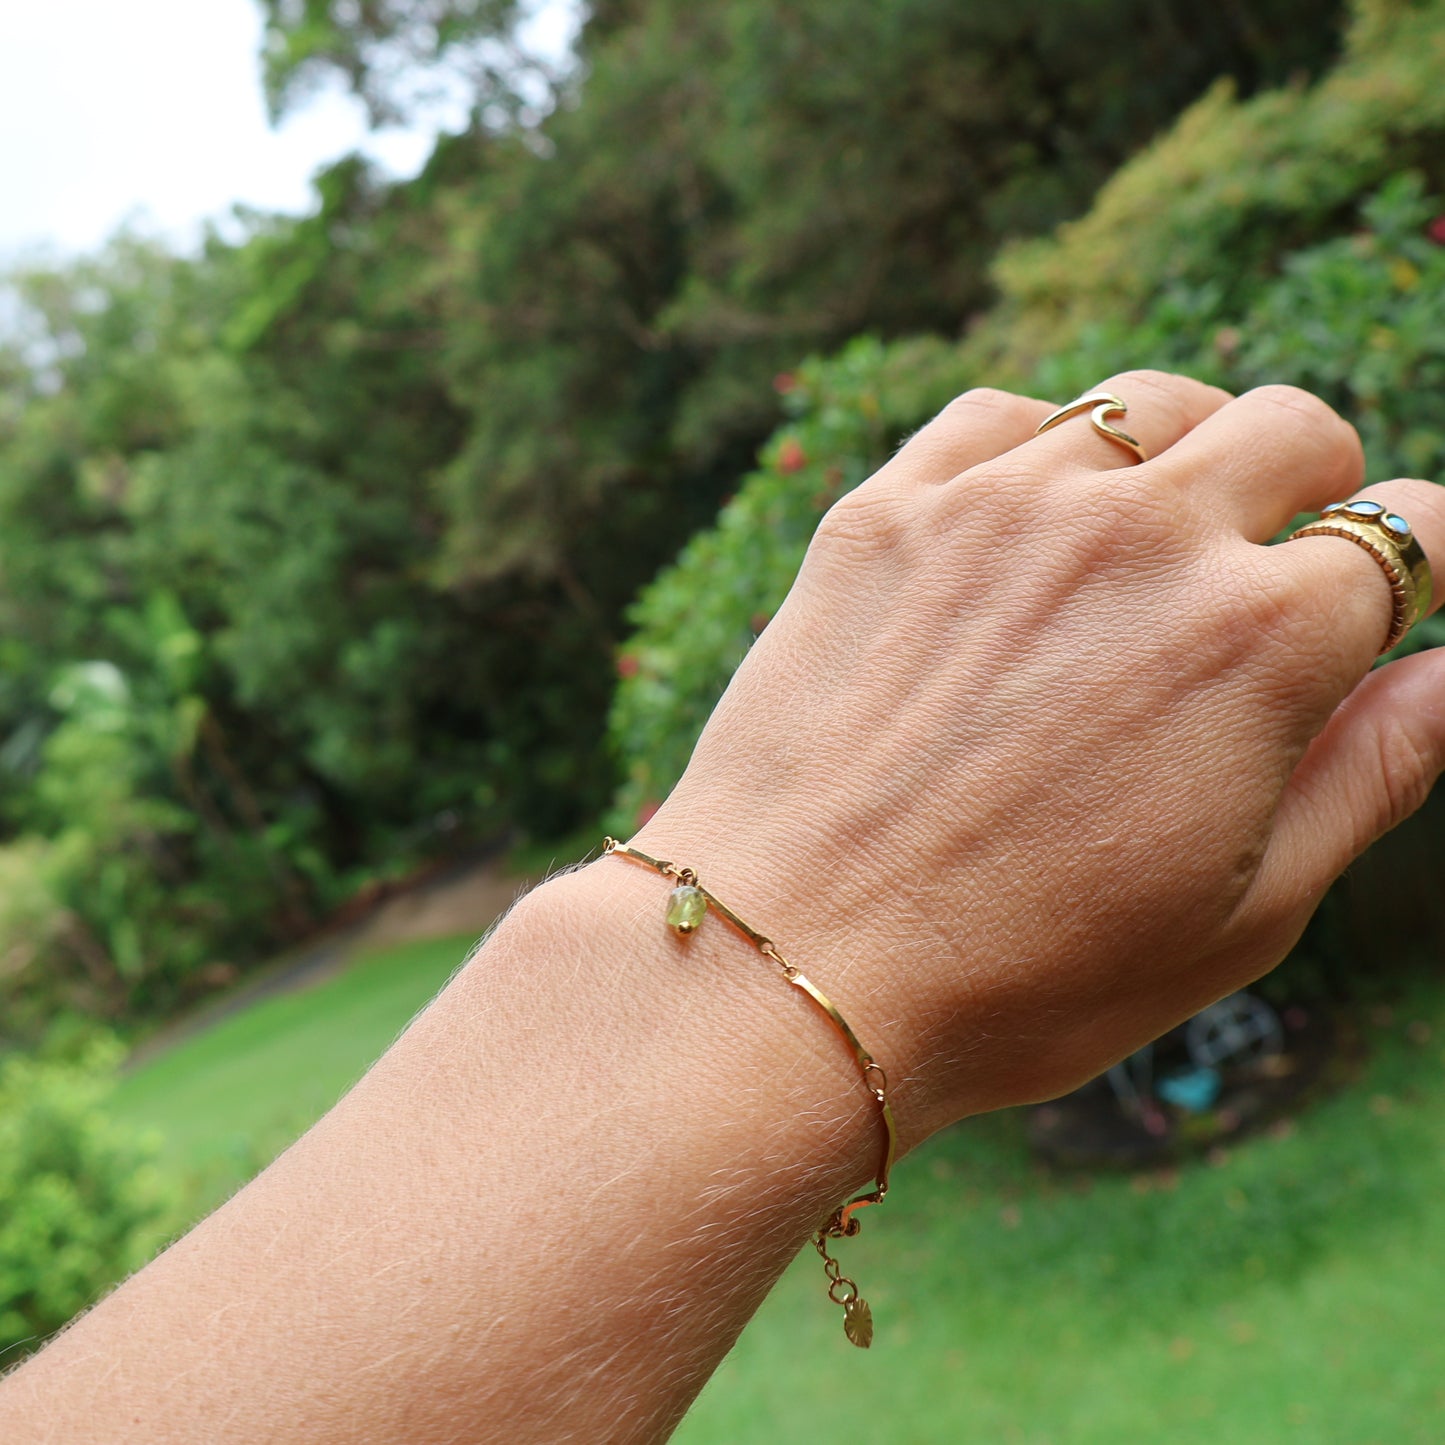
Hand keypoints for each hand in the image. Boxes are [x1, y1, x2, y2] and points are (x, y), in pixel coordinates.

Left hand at [634, 370, 1444, 1140]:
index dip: (1418, 564)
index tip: (1381, 599)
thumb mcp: (1242, 915)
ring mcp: (1001, 506)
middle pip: (1289, 429)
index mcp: (1258, 638)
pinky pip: (1000, 417)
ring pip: (1146, 404)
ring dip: (1178, 457)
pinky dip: (1037, 452)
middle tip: (1268, 565)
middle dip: (1310, 490)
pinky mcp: (887, 509)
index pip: (1408, 532)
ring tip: (1144, 543)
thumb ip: (1373, 772)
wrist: (797, 961)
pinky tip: (1022, 528)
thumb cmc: (1024, 971)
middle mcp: (1138, 536)